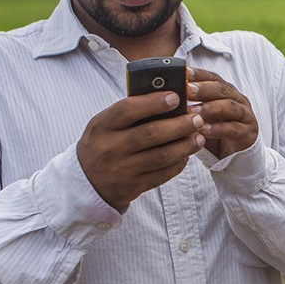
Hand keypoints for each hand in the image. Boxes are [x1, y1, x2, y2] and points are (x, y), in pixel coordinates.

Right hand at [77, 92, 204, 209]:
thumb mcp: (104, 124)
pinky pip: (163, 175)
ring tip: (198, 136)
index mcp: (101, 127)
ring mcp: (122, 170)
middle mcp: (111, 149)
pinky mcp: (134, 186)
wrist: (86, 182)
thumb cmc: (101, 143)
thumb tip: (166, 97)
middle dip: (179, 125)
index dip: (154, 102)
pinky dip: (179, 163)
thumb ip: (129, 112)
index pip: (128, 110)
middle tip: (197, 118)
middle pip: (151, 134)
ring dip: (185, 145)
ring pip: (162, 156)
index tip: (176, 97)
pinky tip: (187, 154)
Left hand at [187, 67, 257, 159]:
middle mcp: (237, 100)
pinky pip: (234, 129)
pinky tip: (204, 130)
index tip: (183, 73)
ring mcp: (245, 116)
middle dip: (203, 89)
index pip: (212, 78)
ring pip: (229, 107)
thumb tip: (164, 96)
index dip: (198, 74)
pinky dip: (218, 129)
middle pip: (221, 89)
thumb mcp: (200, 116)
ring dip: (210, 108)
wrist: (235, 155)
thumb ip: (188, 105)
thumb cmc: (214, 131)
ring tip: (193, 111)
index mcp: (225, 91)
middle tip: (187, 89)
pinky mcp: (248, 133)